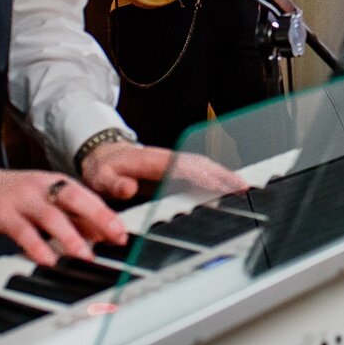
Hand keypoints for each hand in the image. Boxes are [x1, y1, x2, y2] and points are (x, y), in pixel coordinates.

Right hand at [0, 168, 126, 266]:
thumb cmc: (14, 199)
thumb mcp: (45, 204)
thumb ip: (72, 218)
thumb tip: (102, 235)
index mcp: (55, 183)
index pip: (87, 196)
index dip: (106, 214)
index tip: (122, 234)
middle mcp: (41, 187)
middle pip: (74, 197)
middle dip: (97, 216)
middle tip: (115, 237)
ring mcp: (20, 198)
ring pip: (50, 215)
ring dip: (70, 236)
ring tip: (85, 255)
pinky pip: (21, 230)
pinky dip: (36, 245)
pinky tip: (48, 259)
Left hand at [81, 142, 246, 201]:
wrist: (103, 155)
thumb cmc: (104, 168)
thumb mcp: (101, 177)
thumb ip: (114, 183)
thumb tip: (128, 188)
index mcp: (152, 160)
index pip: (182, 166)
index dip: (201, 176)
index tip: (218, 185)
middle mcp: (167, 158)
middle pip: (200, 164)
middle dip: (222, 175)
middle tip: (242, 188)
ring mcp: (173, 163)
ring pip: (204, 166)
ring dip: (223, 176)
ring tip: (242, 189)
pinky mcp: (176, 170)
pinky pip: (200, 172)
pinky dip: (216, 178)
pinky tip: (227, 188)